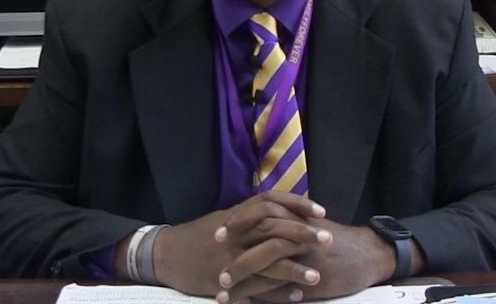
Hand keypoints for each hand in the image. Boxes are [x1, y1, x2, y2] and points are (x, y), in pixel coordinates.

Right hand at [150, 191, 327, 296]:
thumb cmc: (199, 235)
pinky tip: (296, 295)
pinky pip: (257, 286)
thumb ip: (251, 217)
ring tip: (318, 275)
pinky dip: (278, 291)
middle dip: (303, 232)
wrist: (167, 253)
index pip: (272, 201)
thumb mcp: (225, 218)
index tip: (320, 210)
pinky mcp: (226, 280)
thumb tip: (279, 213)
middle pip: (274, 227)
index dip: (297, 204)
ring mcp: (231, 256)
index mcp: (238, 214)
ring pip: (268, 259)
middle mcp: (237, 232)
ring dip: (295, 268)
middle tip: (328, 238)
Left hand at [217, 217, 398, 302]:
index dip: (238, 222)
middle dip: (234, 252)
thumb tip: (257, 225)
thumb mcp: (310, 223)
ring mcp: (305, 257)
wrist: (366, 253)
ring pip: (267, 265)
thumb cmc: (334, 238)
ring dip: (242, 278)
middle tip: (214, 265)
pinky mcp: (312, 280)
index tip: (218, 232)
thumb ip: (286, 221)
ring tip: (221, 290)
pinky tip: (245, 303)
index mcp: (296, 217)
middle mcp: (298, 234)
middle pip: (260, 238)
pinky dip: (261, 297)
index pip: (261, 213)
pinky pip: (281, 289)